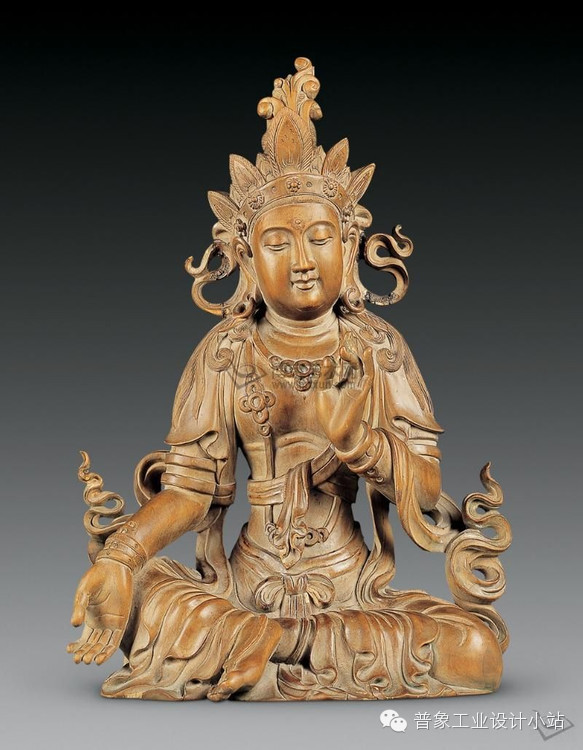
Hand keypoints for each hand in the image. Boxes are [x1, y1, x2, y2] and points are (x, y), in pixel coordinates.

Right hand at [66, 558, 132, 664]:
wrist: (114, 566)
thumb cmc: (97, 577)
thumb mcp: (83, 593)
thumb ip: (79, 608)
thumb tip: (74, 625)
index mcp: (90, 618)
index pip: (83, 639)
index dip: (76, 648)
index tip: (69, 650)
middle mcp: (101, 623)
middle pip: (93, 645)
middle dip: (85, 654)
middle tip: (79, 659)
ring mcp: (112, 622)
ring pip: (103, 645)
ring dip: (96, 655)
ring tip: (89, 660)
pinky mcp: (122, 620)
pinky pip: (115, 640)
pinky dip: (108, 651)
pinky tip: (100, 659)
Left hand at [314, 334, 373, 451]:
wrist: (336, 433)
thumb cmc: (329, 415)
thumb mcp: (322, 391)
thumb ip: (325, 375)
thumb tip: (327, 358)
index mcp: (339, 384)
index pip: (341, 365)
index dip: (339, 355)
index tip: (333, 347)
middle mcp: (350, 384)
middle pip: (352, 363)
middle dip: (349, 351)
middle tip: (346, 338)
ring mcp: (357, 388)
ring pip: (361, 367)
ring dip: (357, 355)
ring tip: (352, 340)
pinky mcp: (363, 392)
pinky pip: (368, 375)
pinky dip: (369, 363)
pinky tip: (367, 352)